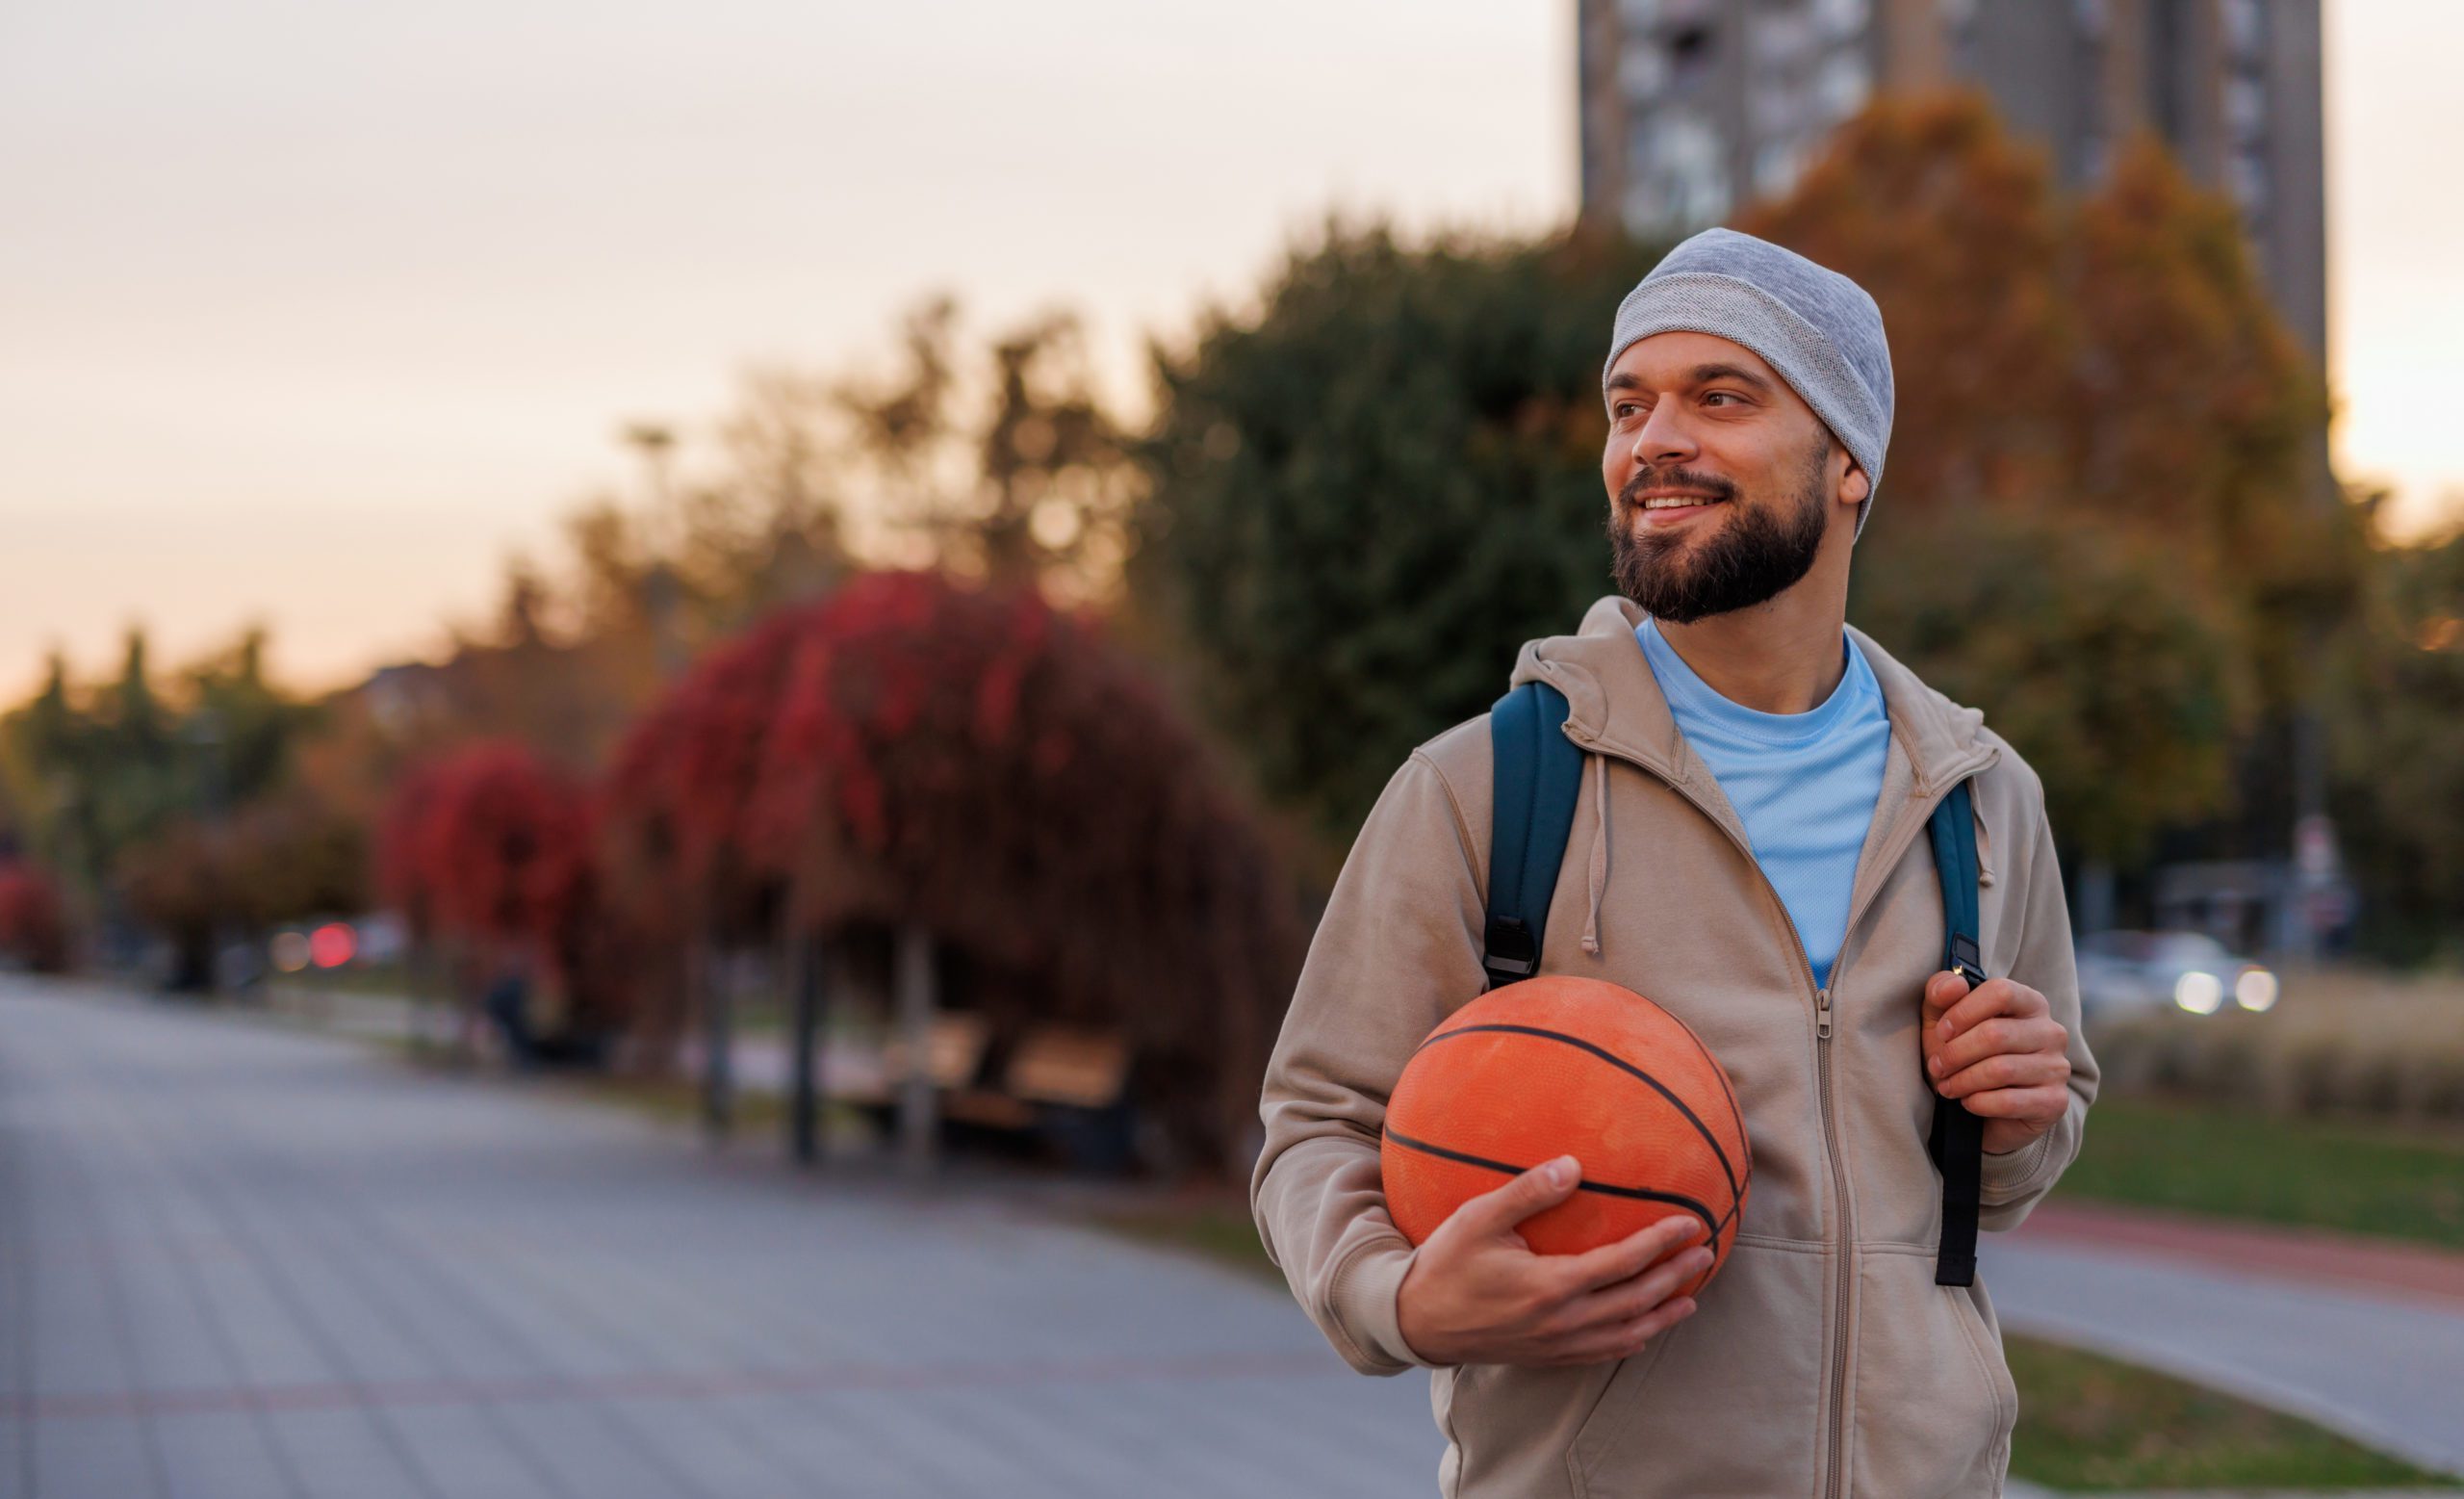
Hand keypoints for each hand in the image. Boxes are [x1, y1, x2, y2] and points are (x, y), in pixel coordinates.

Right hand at [1395, 1154, 1709, 1367]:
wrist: (1417, 1323)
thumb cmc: (1445, 1264)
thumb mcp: (1479, 1219)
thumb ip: (1527, 1192)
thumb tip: (1573, 1165)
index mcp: (1552, 1285)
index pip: (1622, 1262)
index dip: (1660, 1243)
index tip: (1689, 1224)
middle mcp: (1563, 1321)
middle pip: (1636, 1300)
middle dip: (1675, 1277)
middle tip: (1705, 1255)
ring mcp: (1557, 1344)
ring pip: (1626, 1333)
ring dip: (1662, 1315)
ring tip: (1690, 1298)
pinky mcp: (1548, 1357)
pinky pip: (1602, 1353)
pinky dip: (1631, 1340)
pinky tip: (1642, 1331)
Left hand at [1922, 971, 2072, 1155]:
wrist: (1983, 1111)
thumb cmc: (1963, 1054)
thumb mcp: (1942, 1019)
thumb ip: (1940, 993)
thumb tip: (1955, 984)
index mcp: (2030, 1002)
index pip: (2001, 992)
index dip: (1963, 1012)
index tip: (1942, 1032)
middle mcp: (2051, 1031)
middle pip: (1996, 1034)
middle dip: (1956, 1053)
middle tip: (1937, 1067)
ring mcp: (2057, 1067)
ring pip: (2000, 1069)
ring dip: (1963, 1080)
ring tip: (1947, 1086)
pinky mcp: (2055, 1101)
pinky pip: (2010, 1101)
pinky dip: (1979, 1103)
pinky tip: (1968, 1102)